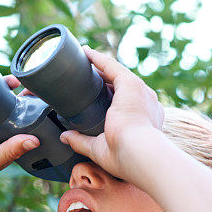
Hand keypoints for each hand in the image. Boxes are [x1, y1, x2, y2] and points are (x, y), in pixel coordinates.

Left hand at [58, 46, 163, 183]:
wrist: (139, 153)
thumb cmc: (125, 158)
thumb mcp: (100, 149)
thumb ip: (82, 142)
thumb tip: (64, 137)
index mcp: (144, 120)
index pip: (125, 104)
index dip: (111, 98)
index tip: (97, 95)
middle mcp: (146, 103)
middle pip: (122, 87)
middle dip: (105, 81)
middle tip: (87, 77)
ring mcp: (141, 92)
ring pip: (117, 74)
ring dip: (100, 67)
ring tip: (84, 60)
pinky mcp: (131, 84)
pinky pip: (112, 66)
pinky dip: (98, 59)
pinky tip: (86, 53)